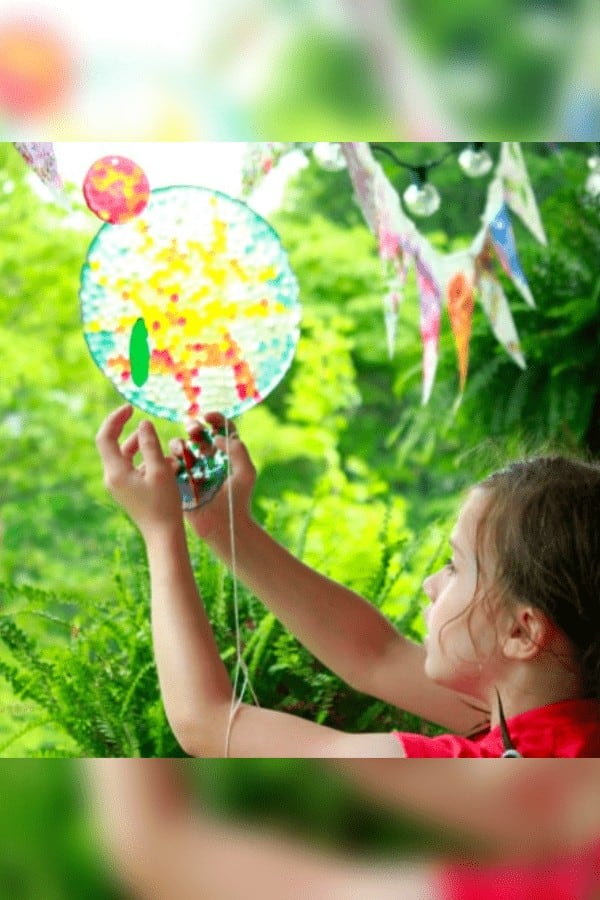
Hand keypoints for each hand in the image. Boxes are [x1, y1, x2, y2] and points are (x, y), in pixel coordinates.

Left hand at [96, 405, 182, 539]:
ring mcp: (120, 486)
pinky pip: (134, 469)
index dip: (115, 419)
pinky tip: (168, 465)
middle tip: (149, 423)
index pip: (106, 437)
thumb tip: (143, 424)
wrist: (164, 536)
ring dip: (144, 448)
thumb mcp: (160, 470)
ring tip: (165, 450)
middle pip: (116, 446)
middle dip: (133, 434)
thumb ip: (150, 444)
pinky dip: (148, 462)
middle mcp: (113, 478)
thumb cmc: (163, 504)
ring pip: (127, 457)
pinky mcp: (129, 491)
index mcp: (115, 472)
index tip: (130, 408)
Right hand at [169, 412, 255, 539]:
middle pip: (197, 434)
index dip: (214, 419)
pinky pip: (170, 465)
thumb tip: (216, 437)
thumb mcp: (245, 473)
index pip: (220, 429)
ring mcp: (191, 469)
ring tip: (182, 451)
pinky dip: (171, 461)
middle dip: (193, 427)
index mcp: (225, 454)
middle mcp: (207, 458)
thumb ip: (237, 451)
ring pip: (180, 447)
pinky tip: (176, 466)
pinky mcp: (179, 481)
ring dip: (179, 443)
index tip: (208, 417)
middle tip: (193, 430)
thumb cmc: (238, 500)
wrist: (224, 525)